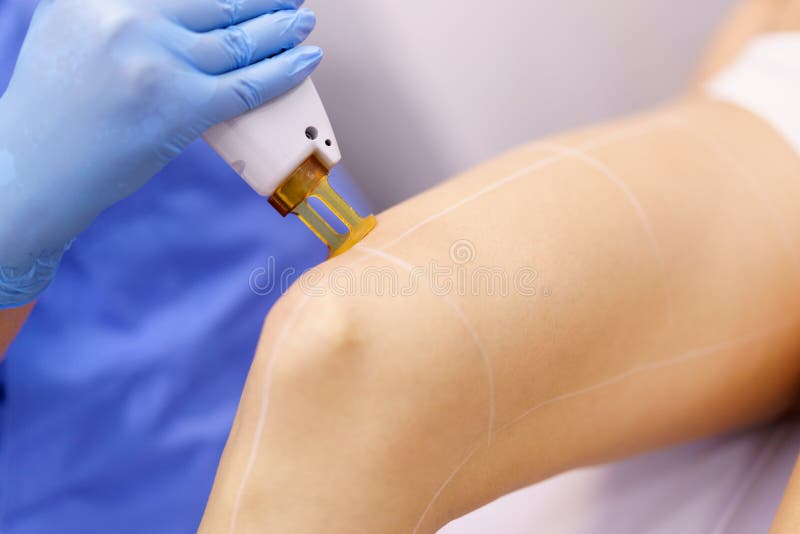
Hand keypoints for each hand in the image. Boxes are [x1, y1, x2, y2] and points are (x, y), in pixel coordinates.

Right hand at [0, 0, 321, 305]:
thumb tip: (186, 2)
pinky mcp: (181, 107)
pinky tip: (308, 60)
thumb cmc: (56, 101)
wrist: (35, 166)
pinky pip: (247, 85)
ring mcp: (159, 63)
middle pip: (220, 2)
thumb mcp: (72, 24)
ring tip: (303, 22)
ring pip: (240, 41)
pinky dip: (284, 72)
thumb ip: (122, 4)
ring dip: (283, 29)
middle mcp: (130, 18)